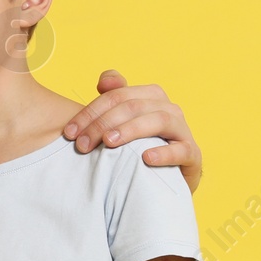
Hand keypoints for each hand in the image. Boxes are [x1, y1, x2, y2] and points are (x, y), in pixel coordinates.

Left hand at [62, 70, 202, 192]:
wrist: (166, 178)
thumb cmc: (140, 147)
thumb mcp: (122, 123)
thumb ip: (113, 98)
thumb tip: (103, 81)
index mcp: (150, 96)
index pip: (116, 96)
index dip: (90, 112)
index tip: (69, 133)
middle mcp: (168, 108)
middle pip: (133, 106)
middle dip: (102, 123)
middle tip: (81, 145)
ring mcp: (182, 130)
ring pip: (158, 120)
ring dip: (131, 130)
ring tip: (109, 142)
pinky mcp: (192, 155)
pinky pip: (182, 150)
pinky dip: (164, 153)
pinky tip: (146, 158)